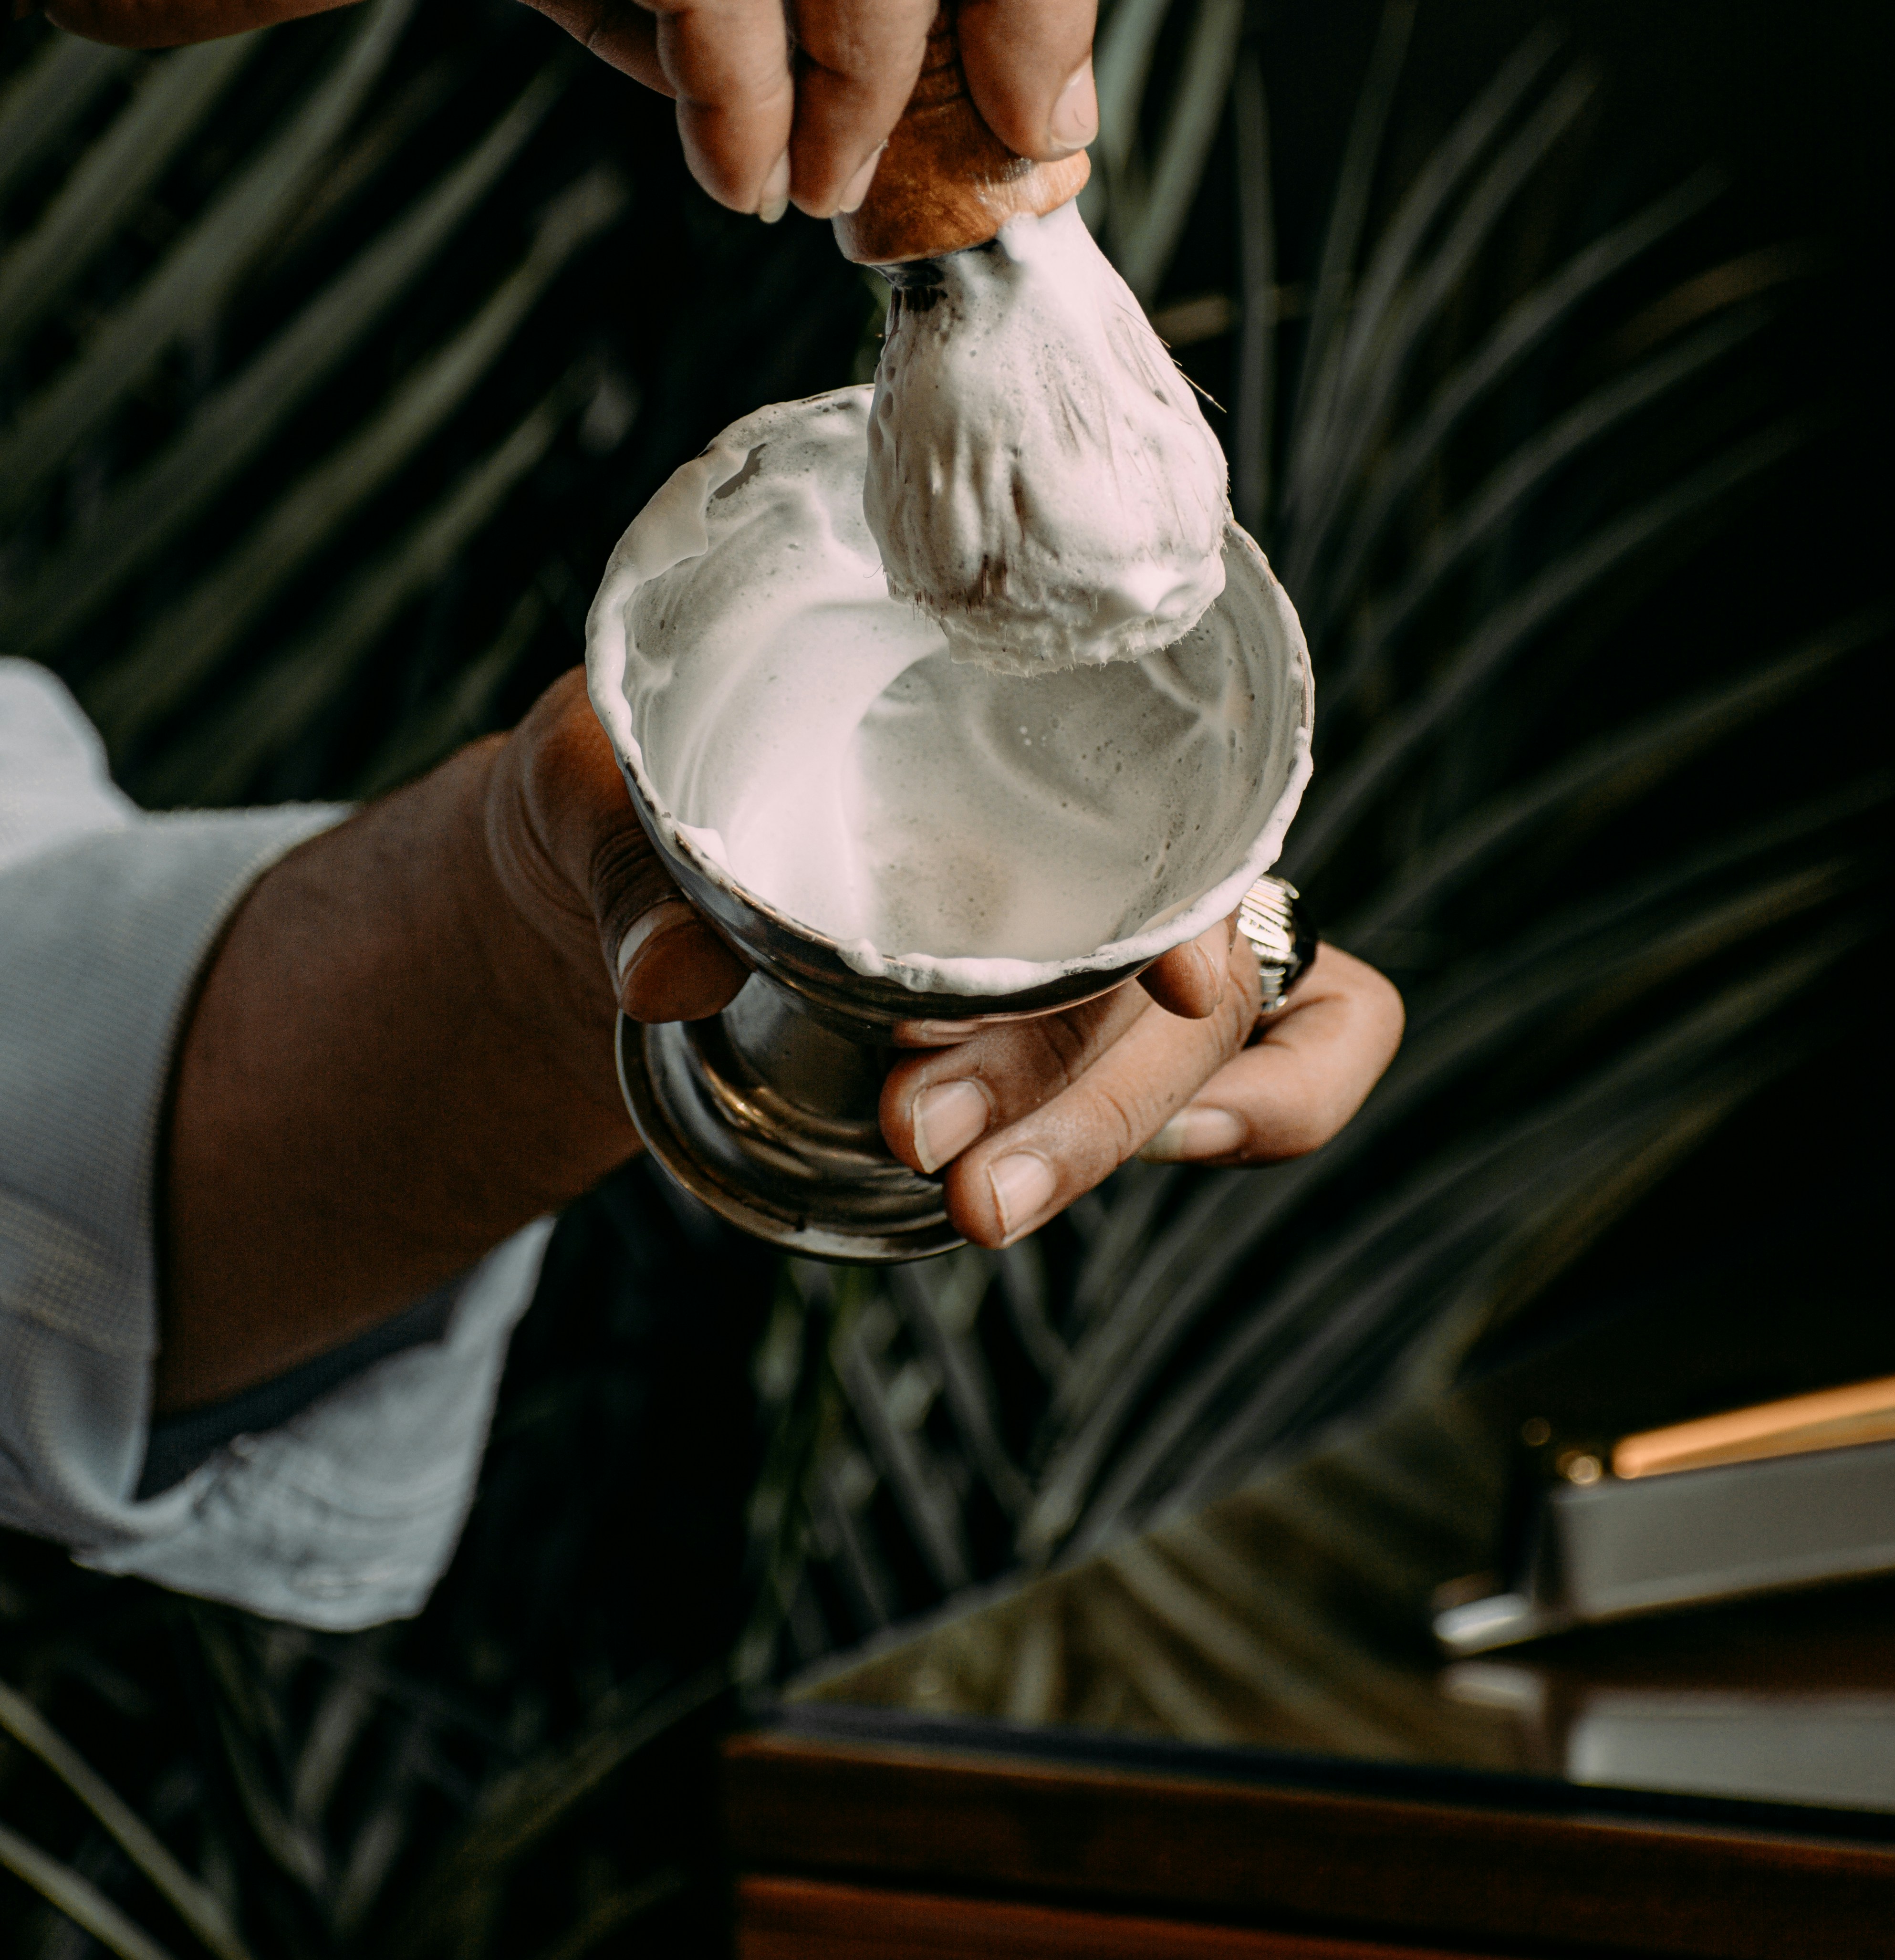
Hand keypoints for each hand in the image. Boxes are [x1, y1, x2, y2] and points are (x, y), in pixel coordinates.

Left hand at [160, 673, 1397, 1407]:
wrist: (619, 885)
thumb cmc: (638, 803)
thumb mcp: (599, 794)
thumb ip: (616, 801)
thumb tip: (634, 843)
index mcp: (1042, 758)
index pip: (1218, 852)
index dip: (1207, 956)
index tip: (1119, 1015)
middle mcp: (1105, 862)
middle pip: (1224, 1002)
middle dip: (1101, 1094)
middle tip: (937, 1166)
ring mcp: (1095, 977)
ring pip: (1231, 1076)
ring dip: (1105, 1148)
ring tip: (953, 1201)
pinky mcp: (1050, 1070)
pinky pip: (1164, 1120)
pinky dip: (1112, 1156)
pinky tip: (983, 1182)